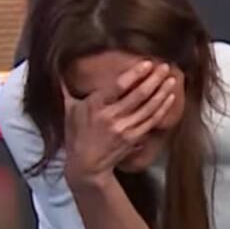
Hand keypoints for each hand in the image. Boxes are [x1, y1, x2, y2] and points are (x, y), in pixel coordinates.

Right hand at [61, 61, 176, 189]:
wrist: (86, 165)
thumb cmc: (76, 134)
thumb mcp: (68, 110)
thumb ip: (65, 89)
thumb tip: (57, 70)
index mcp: (95, 106)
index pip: (118, 87)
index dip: (135, 74)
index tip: (147, 63)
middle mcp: (111, 117)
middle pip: (138, 95)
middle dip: (154, 79)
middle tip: (165, 66)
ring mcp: (124, 128)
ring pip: (149, 107)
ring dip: (162, 92)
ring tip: (172, 79)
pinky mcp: (133, 138)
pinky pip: (152, 120)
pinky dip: (163, 108)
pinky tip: (170, 97)